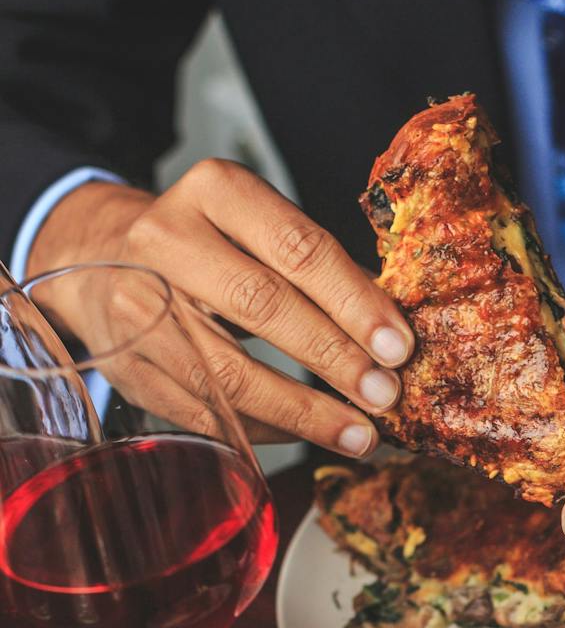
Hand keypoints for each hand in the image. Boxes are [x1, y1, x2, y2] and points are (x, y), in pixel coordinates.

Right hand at [28, 163, 411, 455]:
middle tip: (385, 394)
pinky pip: (205, 411)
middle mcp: (167, 240)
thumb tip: (390, 336)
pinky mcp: (127, 365)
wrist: (102, 257)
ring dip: (303, 411)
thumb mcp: (255, 225)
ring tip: (358, 433)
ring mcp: (138, 305)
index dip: (355, 301)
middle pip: (263, 306)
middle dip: (334, 357)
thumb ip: (314, 268)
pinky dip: (263, 429)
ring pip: (229, 372)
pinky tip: (306, 436)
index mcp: (214, 191)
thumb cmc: (208, 244)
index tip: (399, 346)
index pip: (298, 248)